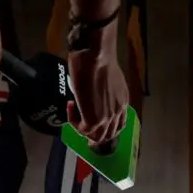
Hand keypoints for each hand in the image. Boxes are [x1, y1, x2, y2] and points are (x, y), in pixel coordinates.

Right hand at [67, 25, 129, 145]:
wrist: (95, 55)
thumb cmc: (99, 58)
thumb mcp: (109, 78)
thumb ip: (104, 89)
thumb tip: (93, 91)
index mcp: (123, 102)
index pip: (119, 124)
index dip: (107, 127)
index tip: (96, 123)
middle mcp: (118, 112)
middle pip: (109, 135)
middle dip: (96, 135)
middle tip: (83, 129)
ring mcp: (107, 118)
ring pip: (98, 138)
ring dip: (85, 131)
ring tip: (75, 119)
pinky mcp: (93, 120)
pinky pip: (82, 130)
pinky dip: (74, 122)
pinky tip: (69, 106)